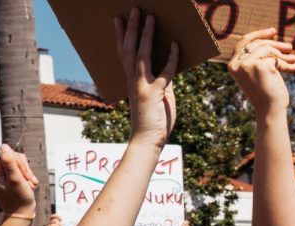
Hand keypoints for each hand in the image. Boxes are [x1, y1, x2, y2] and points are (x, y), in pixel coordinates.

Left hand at [0, 144, 37, 216]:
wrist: (22, 213)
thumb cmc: (19, 199)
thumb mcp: (16, 179)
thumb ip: (10, 162)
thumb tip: (4, 146)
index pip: (7, 156)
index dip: (19, 164)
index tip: (26, 177)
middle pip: (12, 158)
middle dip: (24, 169)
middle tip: (29, 182)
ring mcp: (0, 174)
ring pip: (17, 161)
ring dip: (27, 172)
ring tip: (30, 184)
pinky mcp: (7, 176)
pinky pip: (19, 167)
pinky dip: (27, 175)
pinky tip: (30, 184)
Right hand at [115, 9, 177, 148]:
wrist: (148, 142)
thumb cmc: (154, 121)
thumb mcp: (160, 96)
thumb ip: (163, 81)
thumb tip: (168, 67)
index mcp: (132, 81)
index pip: (124, 53)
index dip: (121, 36)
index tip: (119, 19)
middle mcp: (134, 81)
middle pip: (129, 49)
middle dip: (131, 28)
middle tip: (134, 9)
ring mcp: (142, 86)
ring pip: (141, 56)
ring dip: (145, 35)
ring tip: (150, 18)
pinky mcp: (154, 94)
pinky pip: (164, 73)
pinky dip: (170, 58)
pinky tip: (175, 45)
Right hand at [227, 28, 294, 115]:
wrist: (270, 110)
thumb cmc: (267, 94)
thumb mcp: (259, 73)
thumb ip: (259, 57)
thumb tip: (272, 37)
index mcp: (233, 65)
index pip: (244, 43)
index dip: (259, 35)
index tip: (274, 32)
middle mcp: (236, 64)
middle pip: (257, 43)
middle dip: (275, 44)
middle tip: (290, 47)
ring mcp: (246, 64)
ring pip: (267, 48)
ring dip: (282, 54)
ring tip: (293, 58)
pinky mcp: (258, 66)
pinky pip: (274, 58)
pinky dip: (286, 62)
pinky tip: (294, 67)